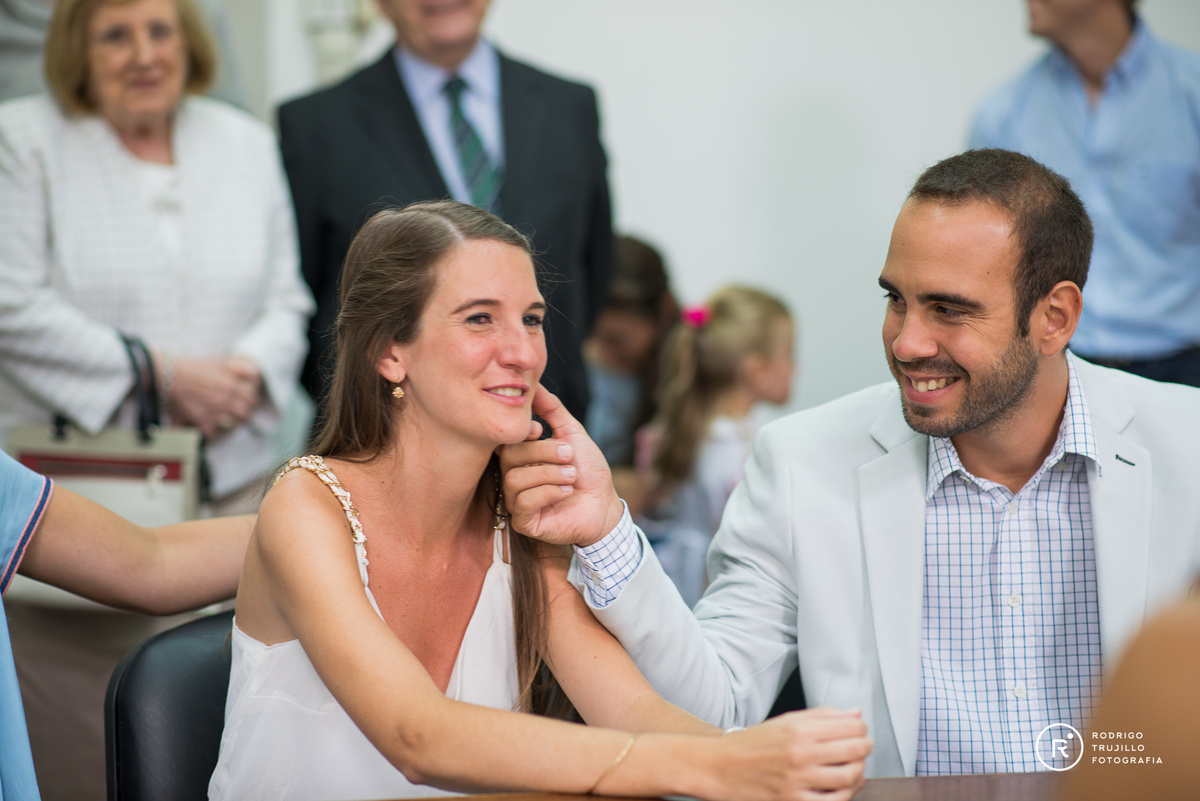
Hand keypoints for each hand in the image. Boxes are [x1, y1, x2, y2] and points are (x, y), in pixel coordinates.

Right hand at [170, 356, 262, 436]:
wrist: (168, 375)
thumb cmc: (193, 368)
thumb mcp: (219, 362)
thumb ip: (240, 367)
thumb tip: (255, 373)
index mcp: (231, 383)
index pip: (252, 397)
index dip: (250, 399)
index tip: (244, 399)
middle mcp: (225, 398)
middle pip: (245, 413)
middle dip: (242, 412)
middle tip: (234, 410)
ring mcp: (214, 411)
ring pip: (232, 424)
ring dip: (230, 422)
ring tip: (223, 418)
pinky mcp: (201, 421)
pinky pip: (213, 433)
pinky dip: (212, 431)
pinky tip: (208, 425)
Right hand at [498, 385, 623, 546]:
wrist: (604, 504)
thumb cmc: (588, 470)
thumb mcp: (572, 433)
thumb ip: (552, 410)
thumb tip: (535, 385)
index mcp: (522, 456)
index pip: (506, 440)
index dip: (520, 434)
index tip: (540, 429)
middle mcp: (515, 477)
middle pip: (510, 457)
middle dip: (542, 452)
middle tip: (569, 454)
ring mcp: (517, 501)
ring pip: (515, 480)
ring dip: (549, 474)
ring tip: (572, 476)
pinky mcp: (523, 522)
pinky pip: (522, 503)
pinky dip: (547, 493)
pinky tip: (566, 492)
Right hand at [709, 708, 870, 800]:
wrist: (719, 768)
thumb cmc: (751, 744)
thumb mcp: (785, 721)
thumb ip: (822, 716)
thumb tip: (855, 713)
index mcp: (799, 729)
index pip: (850, 725)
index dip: (861, 728)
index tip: (859, 730)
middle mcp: (800, 753)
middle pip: (854, 750)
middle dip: (865, 748)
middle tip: (863, 748)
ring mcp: (798, 780)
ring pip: (849, 776)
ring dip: (859, 771)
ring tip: (854, 767)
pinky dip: (846, 793)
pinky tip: (843, 787)